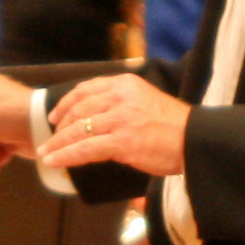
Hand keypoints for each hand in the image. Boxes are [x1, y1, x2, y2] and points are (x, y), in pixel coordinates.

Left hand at [40, 73, 189, 179]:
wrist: (197, 140)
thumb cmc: (176, 127)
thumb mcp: (147, 102)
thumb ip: (122, 105)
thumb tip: (98, 120)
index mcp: (126, 84)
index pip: (86, 89)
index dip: (66, 103)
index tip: (55, 116)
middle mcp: (120, 96)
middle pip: (78, 109)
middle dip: (60, 127)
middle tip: (50, 139)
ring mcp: (120, 118)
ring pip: (78, 129)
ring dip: (58, 142)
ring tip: (46, 152)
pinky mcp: (122, 141)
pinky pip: (85, 148)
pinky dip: (66, 155)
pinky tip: (54, 160)